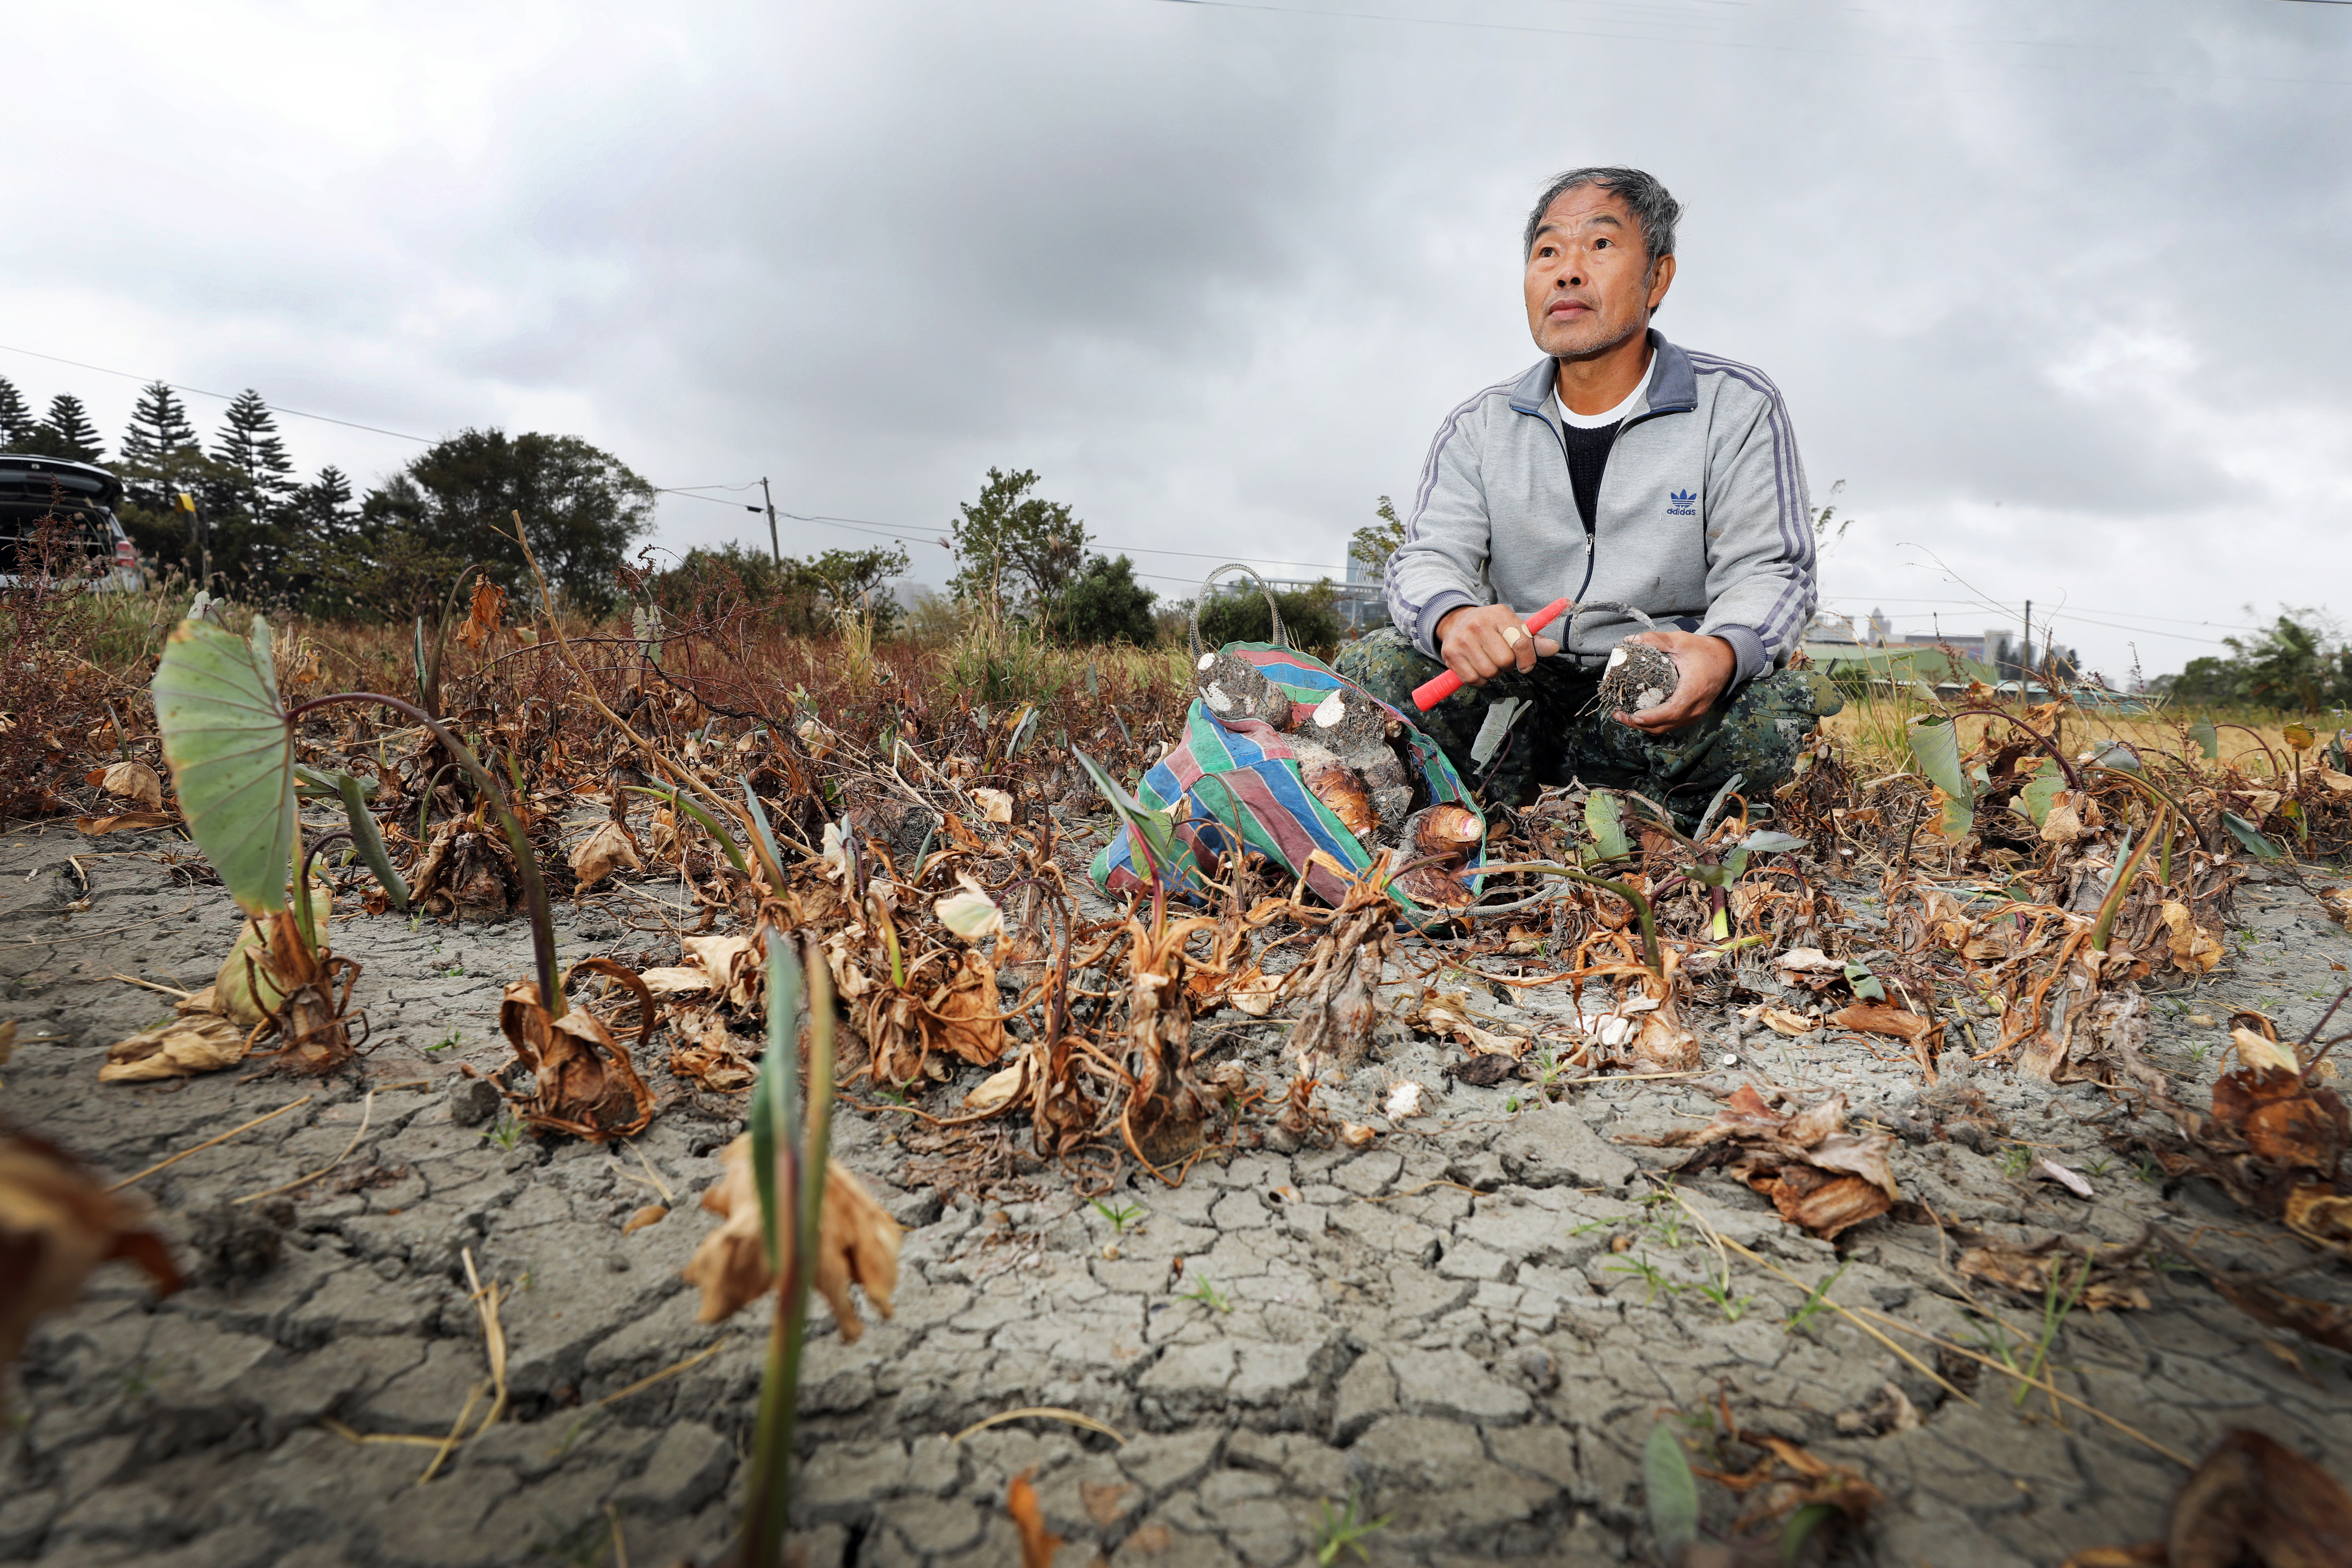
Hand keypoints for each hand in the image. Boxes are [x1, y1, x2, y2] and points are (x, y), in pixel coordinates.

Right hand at [1435, 603, 1562, 687]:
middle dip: (1507, 665)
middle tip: (1501, 658)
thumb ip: (1533, 640)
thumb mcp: (1512, 627)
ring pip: (1489, 672)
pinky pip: (1473, 679)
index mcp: (1499, 615)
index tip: (1526, 664)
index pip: (1521, 642)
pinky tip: (1477, 667)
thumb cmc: (1491, 627)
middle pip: (1505, 661)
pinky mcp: (1450, 654)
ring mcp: (1463, 640)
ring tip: (1489, 661)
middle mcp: (1479, 625)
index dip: (1527, 659)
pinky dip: (1479, 679)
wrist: (1456, 621)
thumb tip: (1554, 648)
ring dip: (1494, 673)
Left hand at [1614, 631, 1735, 732]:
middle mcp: (1695, 707)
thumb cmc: (1704, 650)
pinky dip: (1654, 723)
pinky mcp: (1692, 714)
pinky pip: (1671, 724)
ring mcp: (1694, 714)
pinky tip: (1639, 715)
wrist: (1727, 659)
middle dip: (1639, 724)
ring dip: (1644, 726)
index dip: (1652, 717)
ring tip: (1624, 716)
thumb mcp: (1681, 641)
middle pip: (1665, 725)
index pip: (1672, 711)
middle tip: (1618, 715)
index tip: (1633, 715)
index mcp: (1694, 690)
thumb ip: (1656, 640)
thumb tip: (1630, 641)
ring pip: (1667, 727)